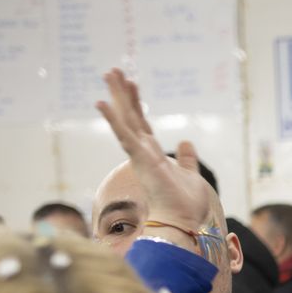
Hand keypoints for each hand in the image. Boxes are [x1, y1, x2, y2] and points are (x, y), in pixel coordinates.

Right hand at [95, 69, 212, 235]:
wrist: (183, 221)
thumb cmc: (185, 204)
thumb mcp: (190, 174)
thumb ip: (187, 159)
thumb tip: (186, 141)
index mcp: (153, 155)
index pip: (142, 123)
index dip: (136, 102)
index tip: (132, 82)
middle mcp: (143, 152)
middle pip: (131, 116)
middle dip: (122, 93)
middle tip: (113, 70)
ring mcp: (140, 155)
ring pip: (126, 120)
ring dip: (117, 96)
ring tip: (109, 73)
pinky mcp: (141, 160)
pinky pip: (124, 136)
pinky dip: (113, 119)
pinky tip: (101, 102)